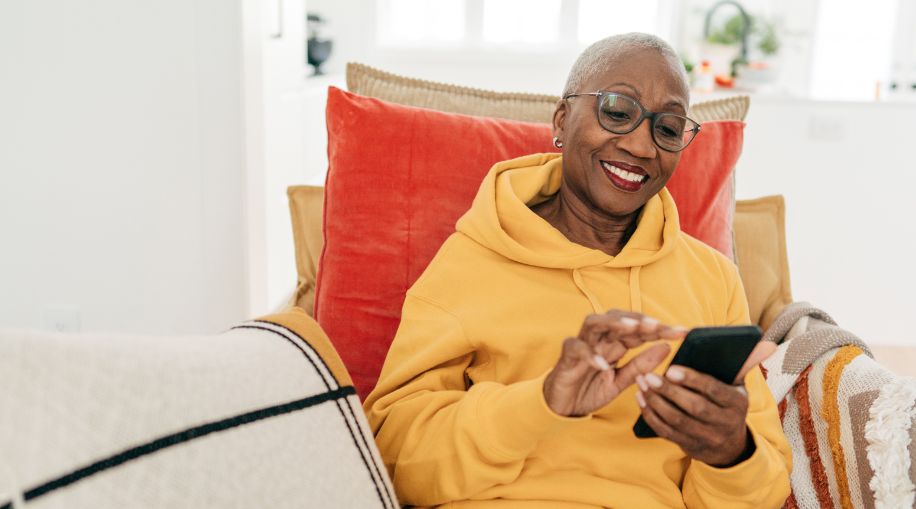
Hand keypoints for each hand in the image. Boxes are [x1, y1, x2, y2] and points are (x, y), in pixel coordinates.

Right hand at [543, 310, 686, 416]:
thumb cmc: (590, 389)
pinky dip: (590, 355)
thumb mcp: (621, 381)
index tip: (682, 333)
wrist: (563, 407)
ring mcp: (582, 345)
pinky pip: (577, 349)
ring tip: (633, 328)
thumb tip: (666, 348)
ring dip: (613, 323)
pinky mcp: (566, 357)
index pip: (638, 329)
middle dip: (640, 320)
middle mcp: (599, 339)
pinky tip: (604, 365)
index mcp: (614, 343)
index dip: (660, 329)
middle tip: (659, 326)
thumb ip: (641, 365)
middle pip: (618, 319)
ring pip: (594, 323)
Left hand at [635, 366, 751, 466]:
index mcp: (738, 404)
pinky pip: (667, 432)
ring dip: (656, 402)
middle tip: (648, 375)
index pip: (715, 391)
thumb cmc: (729, 405)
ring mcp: (707, 438)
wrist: (729, 446)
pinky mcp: (689, 447)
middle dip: (669, 391)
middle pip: (694, 408)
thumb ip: (746, 363)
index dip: (693, 380)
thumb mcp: (739, 386)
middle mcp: (724, 423)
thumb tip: (768, 345)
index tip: (671, 368)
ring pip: (677, 421)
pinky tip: (641, 399)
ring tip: (640, 383)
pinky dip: (651, 416)